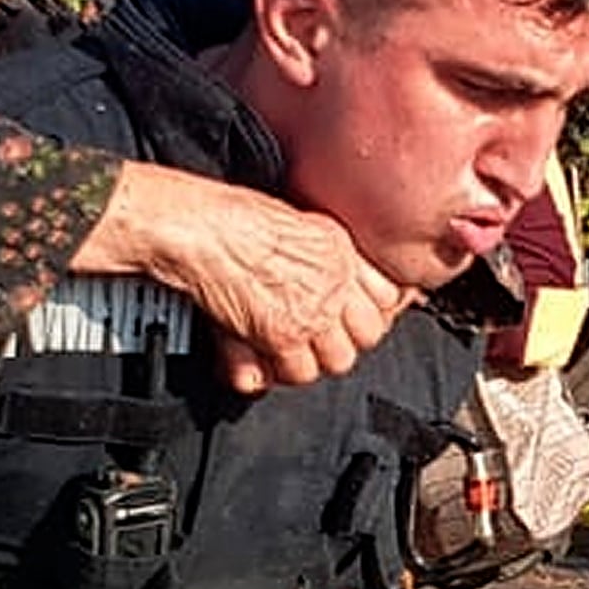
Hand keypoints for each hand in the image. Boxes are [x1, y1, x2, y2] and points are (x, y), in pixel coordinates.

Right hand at [94, 165, 408, 393]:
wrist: (200, 228)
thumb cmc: (230, 216)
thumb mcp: (297, 221)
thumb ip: (324, 253)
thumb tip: (341, 275)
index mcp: (340, 249)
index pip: (388, 297)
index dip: (371, 312)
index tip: (356, 317)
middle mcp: (333, 281)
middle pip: (367, 335)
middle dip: (344, 340)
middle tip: (318, 338)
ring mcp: (312, 311)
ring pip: (335, 361)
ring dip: (312, 359)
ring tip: (288, 350)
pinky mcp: (282, 335)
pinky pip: (296, 372)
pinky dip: (279, 371)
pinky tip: (263, 357)